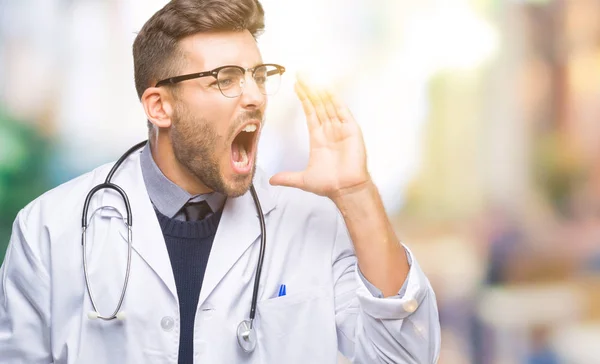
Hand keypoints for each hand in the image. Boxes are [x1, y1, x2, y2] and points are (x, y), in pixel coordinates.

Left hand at [269, 75, 370, 198]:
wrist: (345, 190)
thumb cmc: (330, 184)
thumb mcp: (303, 180)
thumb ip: (287, 178)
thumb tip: (272, 181)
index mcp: (318, 138)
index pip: (310, 112)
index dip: (304, 99)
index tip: (297, 86)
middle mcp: (329, 130)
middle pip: (318, 104)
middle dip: (310, 89)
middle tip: (302, 74)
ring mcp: (341, 129)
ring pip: (329, 104)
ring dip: (320, 90)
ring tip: (312, 76)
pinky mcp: (351, 130)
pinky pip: (342, 110)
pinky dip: (335, 99)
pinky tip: (328, 88)